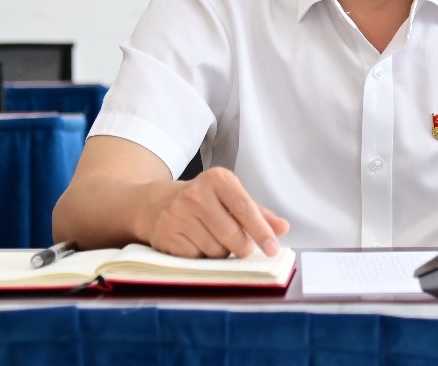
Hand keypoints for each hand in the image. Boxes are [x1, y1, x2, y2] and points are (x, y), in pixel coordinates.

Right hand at [142, 167, 289, 258]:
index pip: (245, 208)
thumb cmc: (202, 202)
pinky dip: (201, 257)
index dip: (261, 231)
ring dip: (220, 252)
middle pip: (232, 235)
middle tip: (242, 248)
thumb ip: (257, 213)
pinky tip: (195, 243)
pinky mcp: (166, 235)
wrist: (154, 204)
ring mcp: (178, 214)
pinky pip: (196, 258)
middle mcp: (196, 194)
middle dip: (242, 248)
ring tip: (211, 238)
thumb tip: (282, 228)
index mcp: (217, 179)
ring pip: (215, 250)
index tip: (272, 248)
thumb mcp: (229, 198)